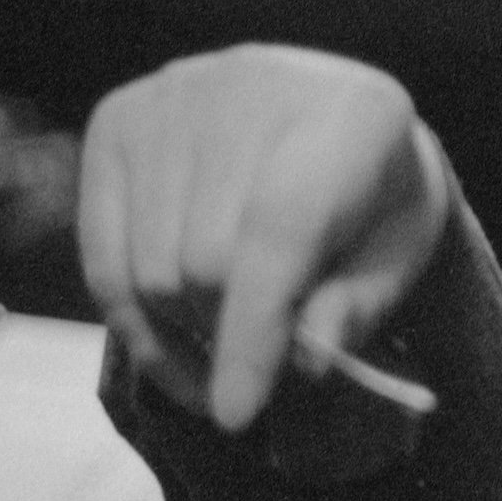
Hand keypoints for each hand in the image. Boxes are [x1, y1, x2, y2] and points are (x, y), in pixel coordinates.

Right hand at [79, 44, 451, 433]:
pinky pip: (103, 256)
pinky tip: (173, 347)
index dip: (253, 333)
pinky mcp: (116, 120)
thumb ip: (356, 309)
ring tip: (229, 342)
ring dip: (182, 333)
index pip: (277, 233)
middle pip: (203, 260)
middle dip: (230, 335)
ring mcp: (172, 97)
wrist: (336, 115)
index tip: (238, 414)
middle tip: (264, 360)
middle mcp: (250, 86)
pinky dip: (134, 320)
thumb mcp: (398, 256)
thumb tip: (301, 361)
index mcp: (352, 114)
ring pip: (148, 270)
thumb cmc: (376, 199)